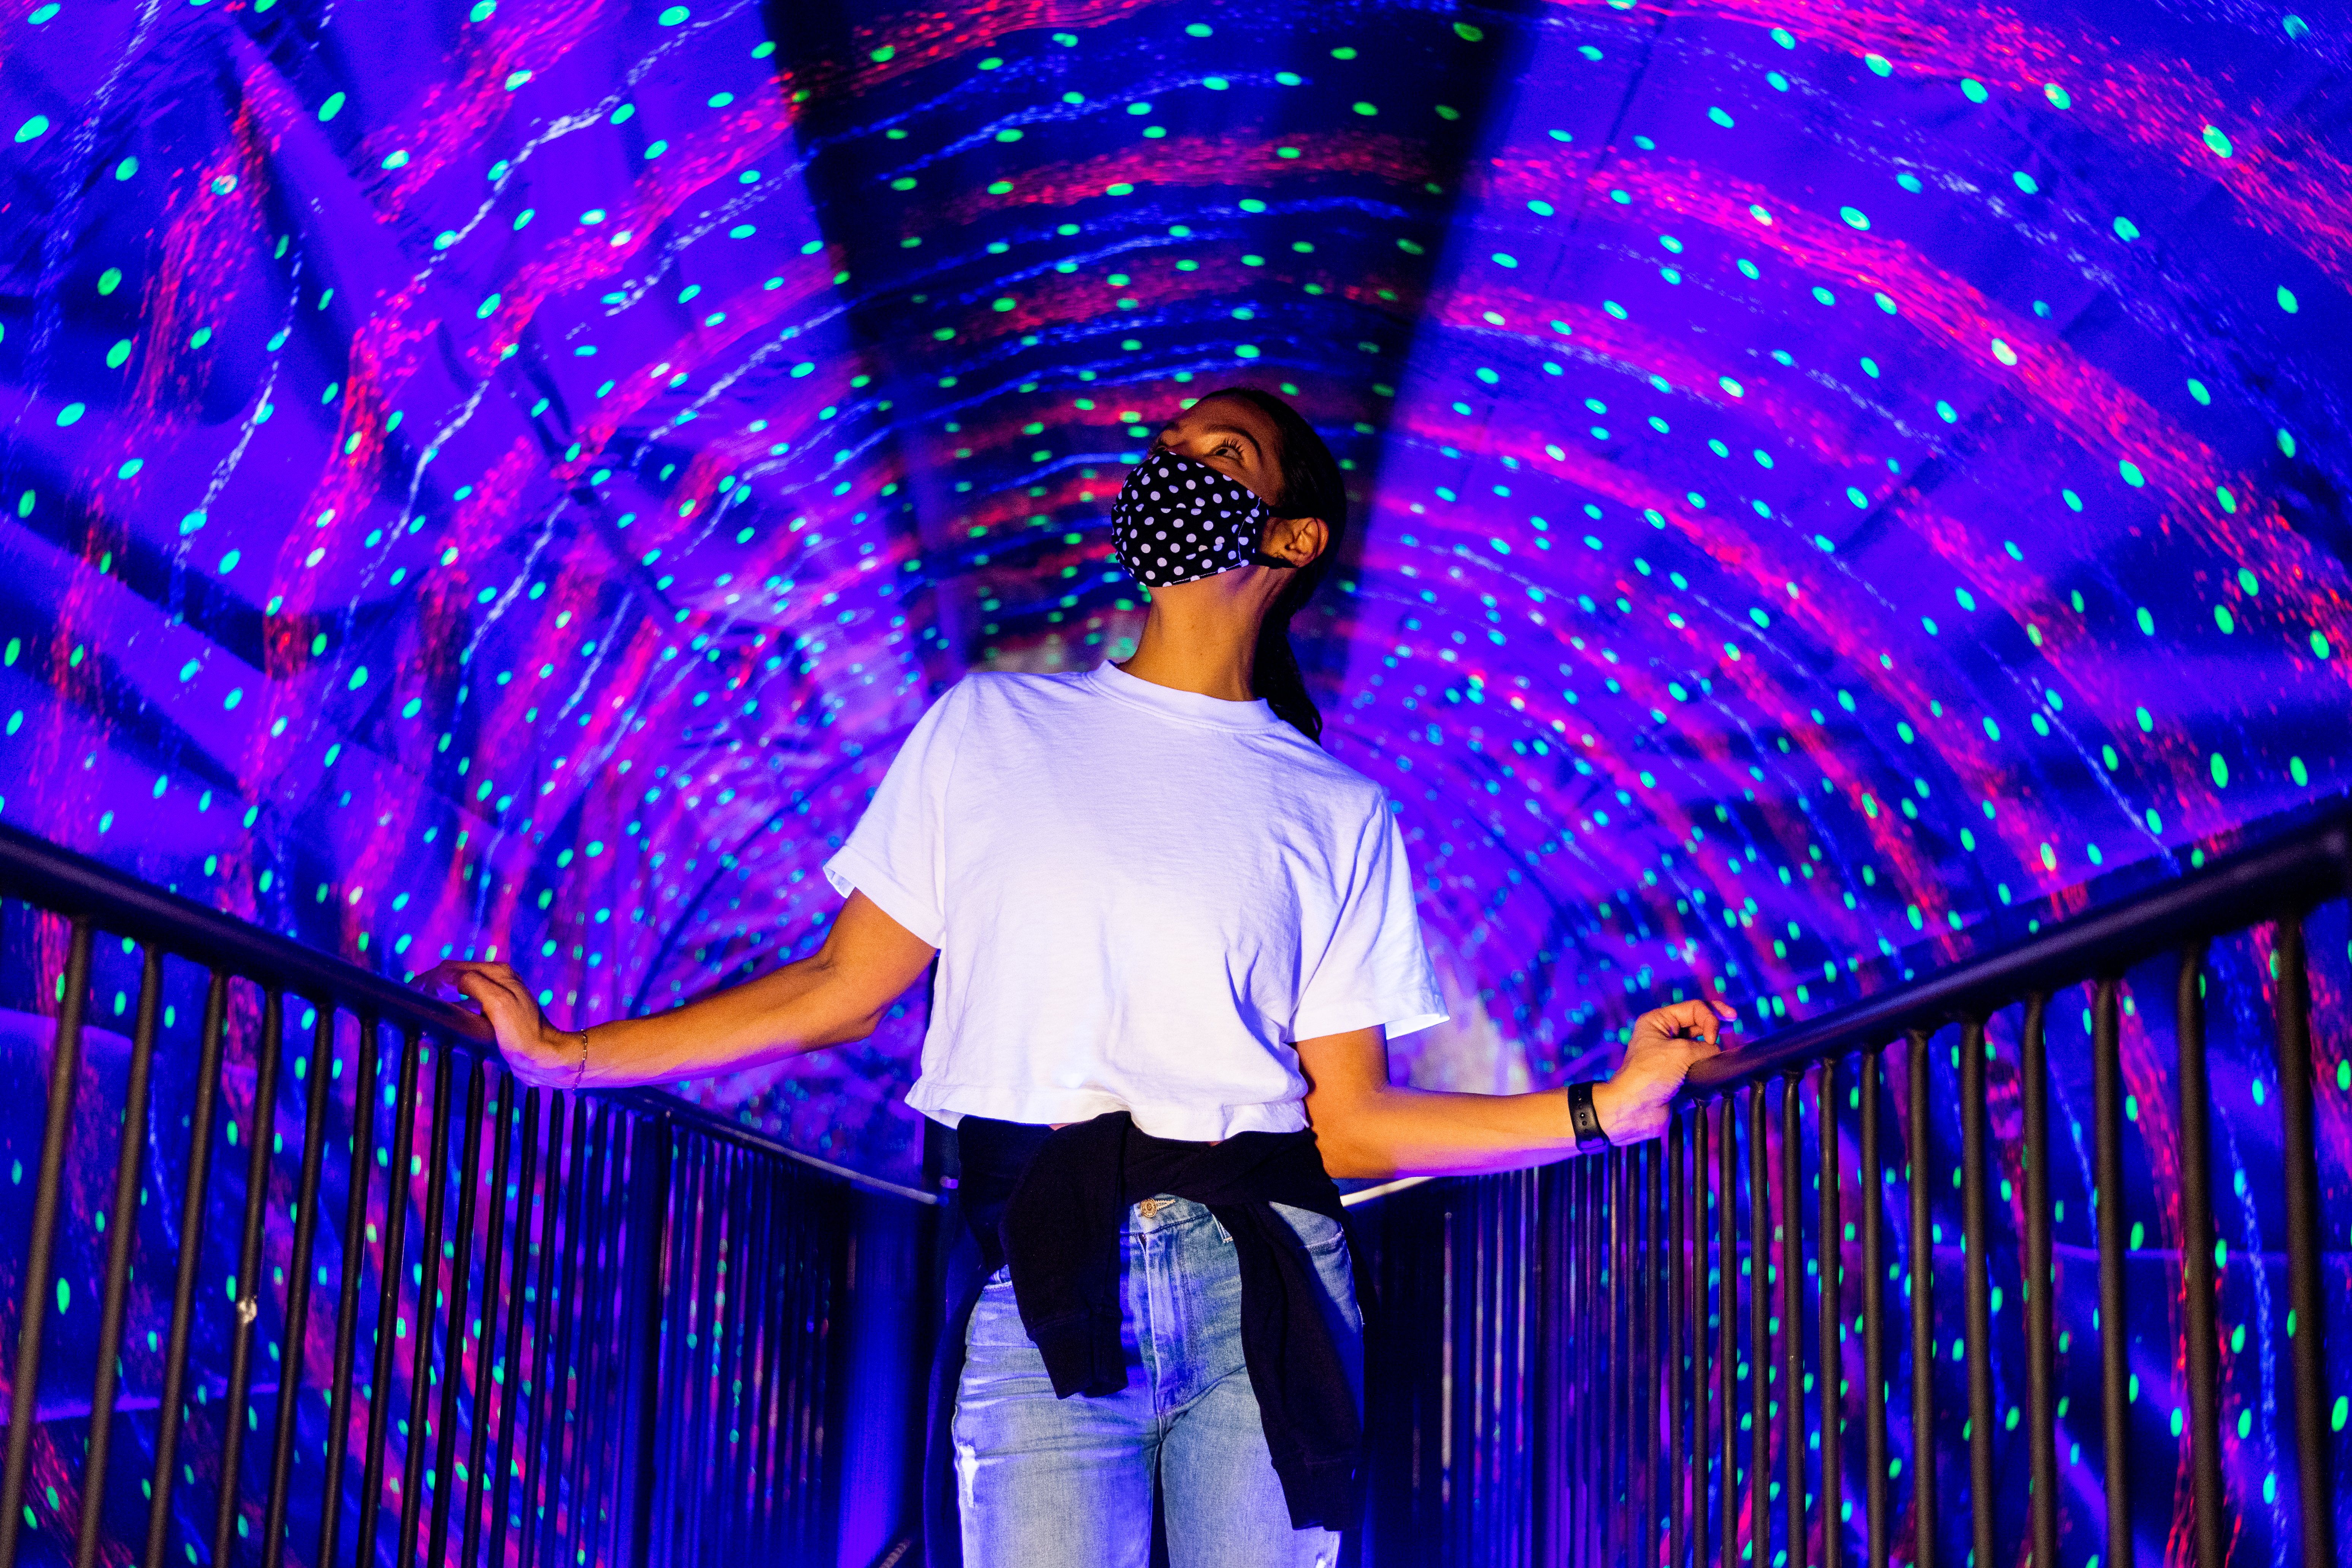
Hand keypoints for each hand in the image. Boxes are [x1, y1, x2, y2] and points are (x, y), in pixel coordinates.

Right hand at [412, 960, 580, 1090]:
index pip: (454, 967)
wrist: (545, 1056)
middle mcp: (499, 978)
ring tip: (424, 1002)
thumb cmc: (523, 1033)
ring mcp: (500, 994)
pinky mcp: (499, 1011)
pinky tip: (446, 1012)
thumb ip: (473, 983)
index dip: (430, 977)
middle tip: (412, 995)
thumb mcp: (498, 1003)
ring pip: (462, 986)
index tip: (410, 990)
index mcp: (498, 972)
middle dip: (433, 981)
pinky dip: (454, 1002)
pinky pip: (470, 1001)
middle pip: (457, 973)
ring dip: (442, 990)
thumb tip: (447, 975)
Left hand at [1590, 998, 1735, 1143]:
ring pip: (1699, 1042)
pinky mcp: (1677, 1073)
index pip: (1693, 1008)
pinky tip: (1715, 1065)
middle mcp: (1663, 1035)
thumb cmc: (1649, 1076)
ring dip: (1711, 1044)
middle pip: (1697, 1021)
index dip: (1709, 1018)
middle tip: (1732, 1019)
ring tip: (1722, 1046)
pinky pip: (1697, 1063)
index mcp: (1657, 1021)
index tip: (1714, 1038)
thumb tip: (1716, 1051)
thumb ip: (1706, 1047)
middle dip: (1714, 1021)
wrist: (1636, 1109)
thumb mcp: (1681, 1052)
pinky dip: (1708, 1063)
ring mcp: (1670, 1054)